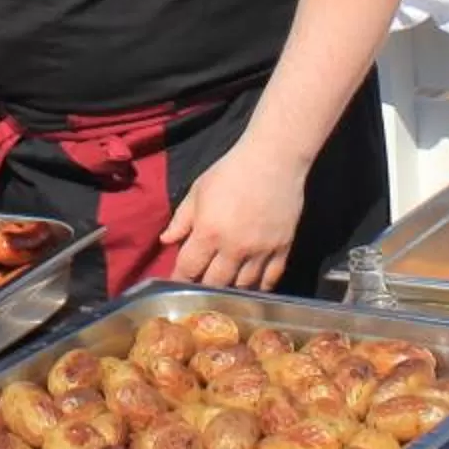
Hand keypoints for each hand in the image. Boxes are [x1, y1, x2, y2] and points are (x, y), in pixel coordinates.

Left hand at [160, 137, 310, 291]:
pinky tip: (252, 287)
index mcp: (209, 232)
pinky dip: (260, 287)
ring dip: (231, 290)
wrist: (274, 159)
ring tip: (224, 290)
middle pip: (215, 283)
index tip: (176, 284)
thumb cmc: (231, 171)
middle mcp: (234, 248)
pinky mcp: (282, 249)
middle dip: (203, 288)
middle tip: (199, 287)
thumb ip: (181, 220)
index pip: (189, 268)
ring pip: (243, 286)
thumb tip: (165, 242)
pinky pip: (271, 279)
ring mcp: (261, 251)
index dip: (179, 279)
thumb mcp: (198, 191)